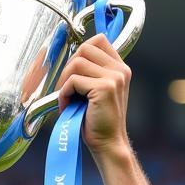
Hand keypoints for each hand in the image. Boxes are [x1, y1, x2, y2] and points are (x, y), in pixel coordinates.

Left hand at [55, 34, 130, 155]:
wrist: (108, 144)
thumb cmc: (98, 122)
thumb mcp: (97, 92)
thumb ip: (91, 73)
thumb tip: (70, 59)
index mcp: (120, 68)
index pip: (99, 40)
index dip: (80, 51)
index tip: (72, 71)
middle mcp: (120, 70)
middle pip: (85, 48)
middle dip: (69, 67)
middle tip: (66, 88)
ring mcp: (114, 78)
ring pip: (77, 62)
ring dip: (65, 81)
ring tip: (67, 99)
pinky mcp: (104, 88)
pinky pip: (73, 81)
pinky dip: (64, 94)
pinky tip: (67, 106)